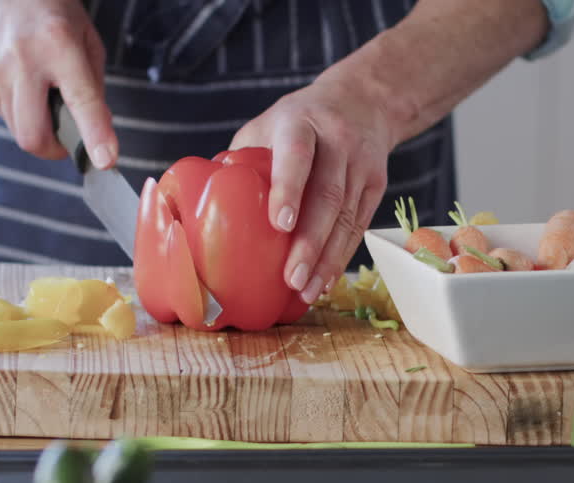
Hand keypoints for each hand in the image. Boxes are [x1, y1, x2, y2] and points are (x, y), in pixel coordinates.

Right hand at [0, 0, 116, 168]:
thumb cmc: (55, 14)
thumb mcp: (87, 41)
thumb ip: (94, 89)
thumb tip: (97, 137)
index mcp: (58, 45)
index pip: (80, 100)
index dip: (94, 135)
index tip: (104, 161)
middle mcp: (22, 60)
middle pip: (33, 135)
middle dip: (55, 149)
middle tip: (70, 140)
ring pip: (19, 131)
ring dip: (40, 128)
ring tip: (47, 98)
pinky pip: (6, 116)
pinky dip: (23, 114)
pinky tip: (29, 88)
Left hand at [230, 71, 399, 303]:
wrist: (363, 101)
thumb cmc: (299, 121)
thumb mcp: (267, 125)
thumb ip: (240, 159)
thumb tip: (197, 206)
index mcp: (300, 122)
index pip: (297, 155)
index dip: (289, 189)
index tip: (279, 225)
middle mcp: (337, 142)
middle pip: (328, 196)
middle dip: (310, 242)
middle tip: (291, 278)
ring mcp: (361, 165)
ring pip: (347, 218)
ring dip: (328, 259)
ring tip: (306, 290)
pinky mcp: (376, 186)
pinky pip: (358, 227)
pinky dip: (341, 257)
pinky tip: (324, 281)